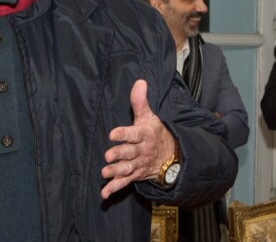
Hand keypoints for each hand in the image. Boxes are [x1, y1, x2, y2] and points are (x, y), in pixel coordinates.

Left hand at [101, 80, 175, 198]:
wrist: (170, 155)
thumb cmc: (155, 132)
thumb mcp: (149, 116)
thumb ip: (140, 101)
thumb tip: (139, 82)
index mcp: (145, 134)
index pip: (134, 134)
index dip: (124, 134)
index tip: (112, 133)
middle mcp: (142, 150)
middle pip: (130, 153)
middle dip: (119, 154)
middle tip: (108, 155)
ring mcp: (138, 164)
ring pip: (127, 169)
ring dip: (116, 172)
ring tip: (104, 172)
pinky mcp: (135, 175)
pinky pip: (125, 183)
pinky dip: (115, 188)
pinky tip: (105, 192)